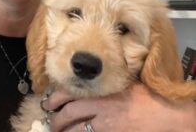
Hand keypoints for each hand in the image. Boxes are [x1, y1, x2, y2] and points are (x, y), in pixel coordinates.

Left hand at [44, 83, 195, 131]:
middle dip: (55, 118)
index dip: (55, 98)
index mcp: (99, 91)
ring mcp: (104, 124)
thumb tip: (90, 84)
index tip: (49, 100)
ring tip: (56, 131)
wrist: (161, 111)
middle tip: (49, 120)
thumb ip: (104, 85)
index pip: (70, 93)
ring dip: (63, 131)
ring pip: (76, 129)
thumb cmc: (144, 94)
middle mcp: (98, 107)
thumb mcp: (121, 83)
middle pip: (69, 112)